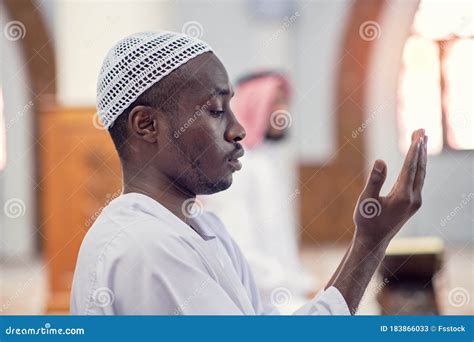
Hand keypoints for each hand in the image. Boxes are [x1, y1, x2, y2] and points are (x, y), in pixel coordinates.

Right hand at [353, 129, 427, 248]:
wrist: (373, 241)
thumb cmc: (366, 221)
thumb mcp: (366, 201)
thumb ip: (374, 180)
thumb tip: (380, 160)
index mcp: (403, 197)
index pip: (410, 168)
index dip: (413, 150)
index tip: (418, 135)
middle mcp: (413, 198)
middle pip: (420, 168)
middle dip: (420, 148)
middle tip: (421, 130)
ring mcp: (415, 201)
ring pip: (421, 174)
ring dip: (420, 156)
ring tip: (420, 139)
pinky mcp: (413, 203)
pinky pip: (418, 180)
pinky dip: (418, 166)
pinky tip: (416, 159)